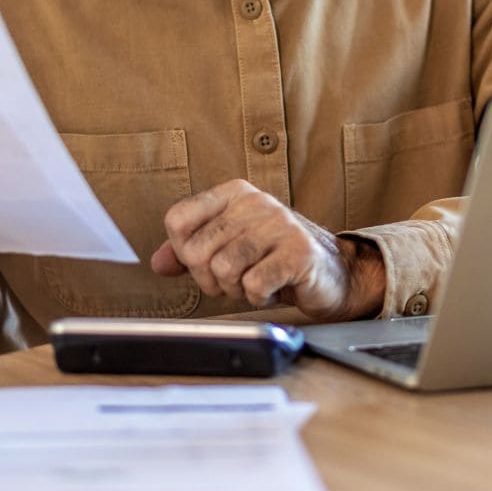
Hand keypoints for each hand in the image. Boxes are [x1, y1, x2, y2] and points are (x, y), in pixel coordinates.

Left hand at [150, 179, 384, 319]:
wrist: (334, 273)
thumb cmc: (275, 259)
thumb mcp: (229, 249)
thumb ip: (190, 252)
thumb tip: (158, 263)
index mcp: (234, 193)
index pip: (178, 220)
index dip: (184, 253)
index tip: (208, 262)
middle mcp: (256, 201)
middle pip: (197, 251)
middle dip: (212, 280)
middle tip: (237, 280)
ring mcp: (279, 224)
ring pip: (224, 269)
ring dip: (236, 289)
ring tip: (257, 281)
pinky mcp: (298, 252)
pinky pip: (254, 285)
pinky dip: (259, 297)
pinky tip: (275, 287)